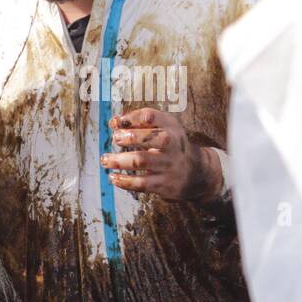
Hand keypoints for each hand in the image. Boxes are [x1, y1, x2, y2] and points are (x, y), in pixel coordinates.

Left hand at [103, 108, 222, 202]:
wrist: (197, 172)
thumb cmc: (170, 145)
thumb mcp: (163, 128)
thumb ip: (138, 122)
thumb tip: (113, 122)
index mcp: (170, 126)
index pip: (151, 116)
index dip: (131, 118)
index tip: (115, 123)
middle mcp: (172, 144)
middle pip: (152, 138)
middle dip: (130, 137)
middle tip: (115, 139)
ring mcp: (169, 165)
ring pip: (142, 161)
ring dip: (119, 160)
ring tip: (105, 160)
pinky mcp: (164, 184)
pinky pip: (142, 183)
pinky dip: (124, 181)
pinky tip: (113, 177)